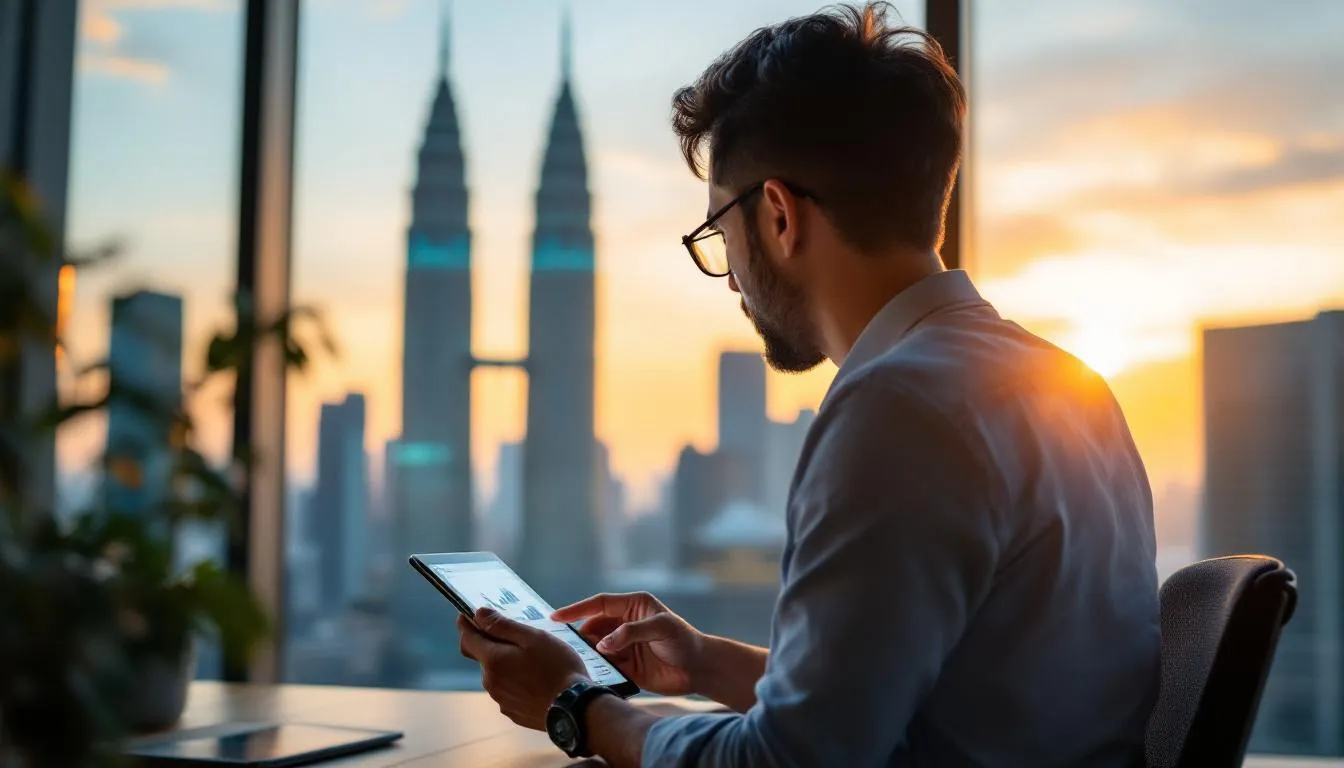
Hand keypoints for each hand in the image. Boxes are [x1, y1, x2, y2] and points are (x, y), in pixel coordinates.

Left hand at [458, 607, 587, 730]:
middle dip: (492, 644)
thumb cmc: (557, 668)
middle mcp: (491, 682)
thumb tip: (479, 614)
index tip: (467, 615)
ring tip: (533, 661)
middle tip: (516, 636)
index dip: (466, 625)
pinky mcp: (513, 712)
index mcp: (493, 660)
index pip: (468, 639)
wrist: (575, 709)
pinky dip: (515, 681)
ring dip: (506, 664)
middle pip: (483, 657)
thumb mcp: (533, 638)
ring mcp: (501, 700)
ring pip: (496, 675)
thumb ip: (503, 626)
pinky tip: (536, 680)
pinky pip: (507, 691)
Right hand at [552, 592, 703, 696]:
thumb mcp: (661, 628)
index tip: (556, 617)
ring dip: (586, 652)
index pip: (599, 604)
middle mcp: (625, 624)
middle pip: (593, 626)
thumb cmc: (684, 641)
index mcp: (633, 607)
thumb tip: (602, 644)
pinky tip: (588, 673)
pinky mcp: (626, 666)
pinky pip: (604, 666)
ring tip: (572, 659)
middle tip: (562, 644)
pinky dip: (596, 669)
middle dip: (579, 634)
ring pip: (596, 647)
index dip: (577, 609)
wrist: (699, 669)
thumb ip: (631, 633)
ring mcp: (624, 646)